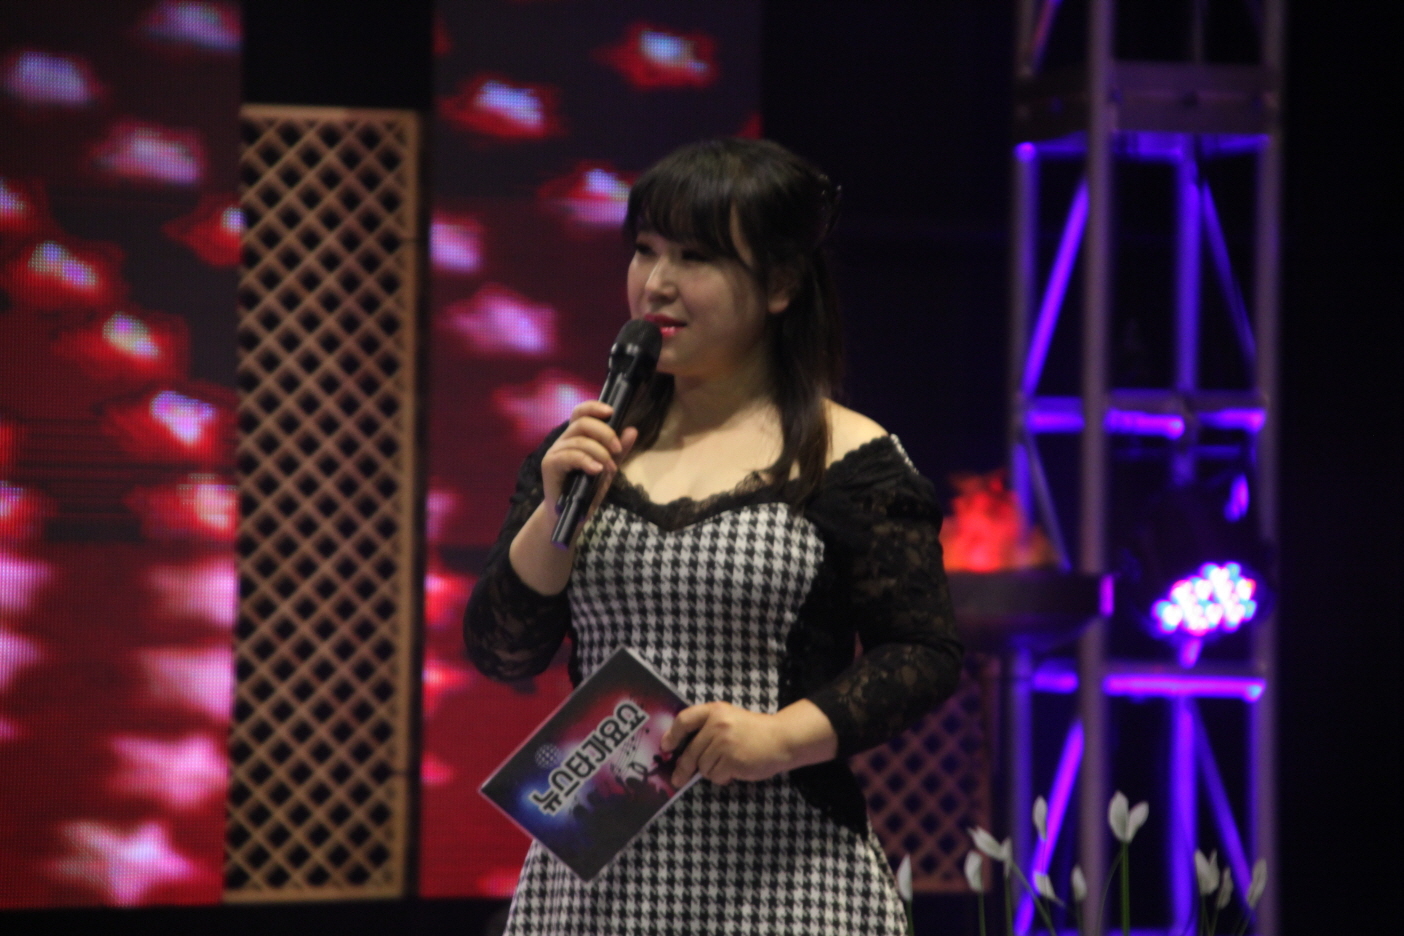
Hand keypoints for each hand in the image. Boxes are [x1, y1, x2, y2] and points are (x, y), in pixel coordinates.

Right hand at [540, 400, 637, 527]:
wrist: (571, 516)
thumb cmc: (587, 489)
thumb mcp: (609, 467)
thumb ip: (620, 450)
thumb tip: (632, 430)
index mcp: (576, 436)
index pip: (581, 412)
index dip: (594, 407)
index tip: (612, 412)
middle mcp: (564, 440)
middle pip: (582, 422)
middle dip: (605, 433)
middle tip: (617, 450)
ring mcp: (555, 452)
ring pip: (579, 441)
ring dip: (600, 453)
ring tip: (610, 468)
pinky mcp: (549, 465)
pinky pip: (569, 456)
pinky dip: (586, 461)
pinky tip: (596, 470)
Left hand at [660, 700, 836, 786]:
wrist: (781, 739)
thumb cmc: (753, 732)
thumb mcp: (729, 719)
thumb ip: (707, 728)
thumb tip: (680, 750)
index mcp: (714, 711)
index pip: (684, 720)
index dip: (672, 736)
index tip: (666, 748)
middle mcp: (717, 724)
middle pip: (690, 751)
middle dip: (684, 768)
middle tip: (678, 779)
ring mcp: (724, 742)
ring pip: (702, 767)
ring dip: (711, 771)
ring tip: (727, 764)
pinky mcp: (732, 760)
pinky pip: (715, 776)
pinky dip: (722, 777)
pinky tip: (734, 770)